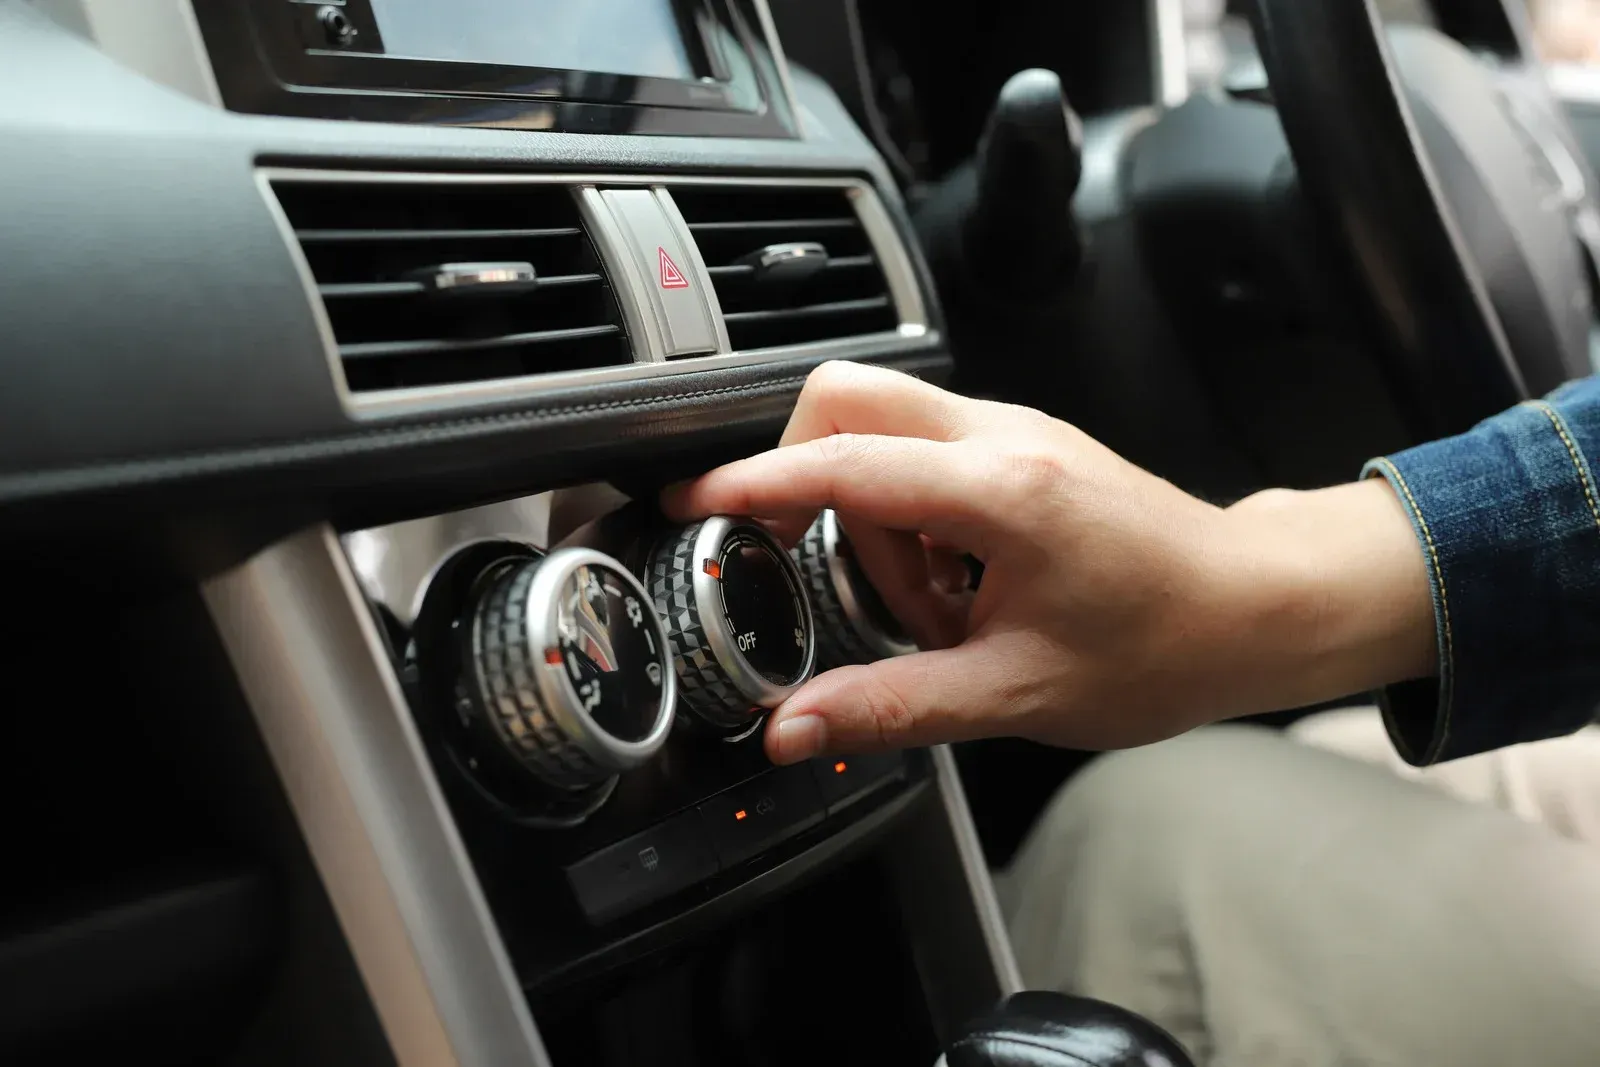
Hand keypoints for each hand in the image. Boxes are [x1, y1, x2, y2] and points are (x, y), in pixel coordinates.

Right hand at [662, 362, 1434, 764]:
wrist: (1256, 606)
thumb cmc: (1164, 645)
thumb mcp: (1017, 694)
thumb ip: (892, 706)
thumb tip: (796, 728)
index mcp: (1002, 491)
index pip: (842, 464)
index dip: (753, 483)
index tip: (695, 502)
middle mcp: (1003, 437)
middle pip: (848, 396)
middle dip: (801, 470)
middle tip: (807, 558)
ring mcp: (1015, 431)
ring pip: (882, 425)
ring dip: (867, 511)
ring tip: (923, 606)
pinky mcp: (1022, 445)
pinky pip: (923, 451)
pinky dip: (906, 512)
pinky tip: (950, 588)